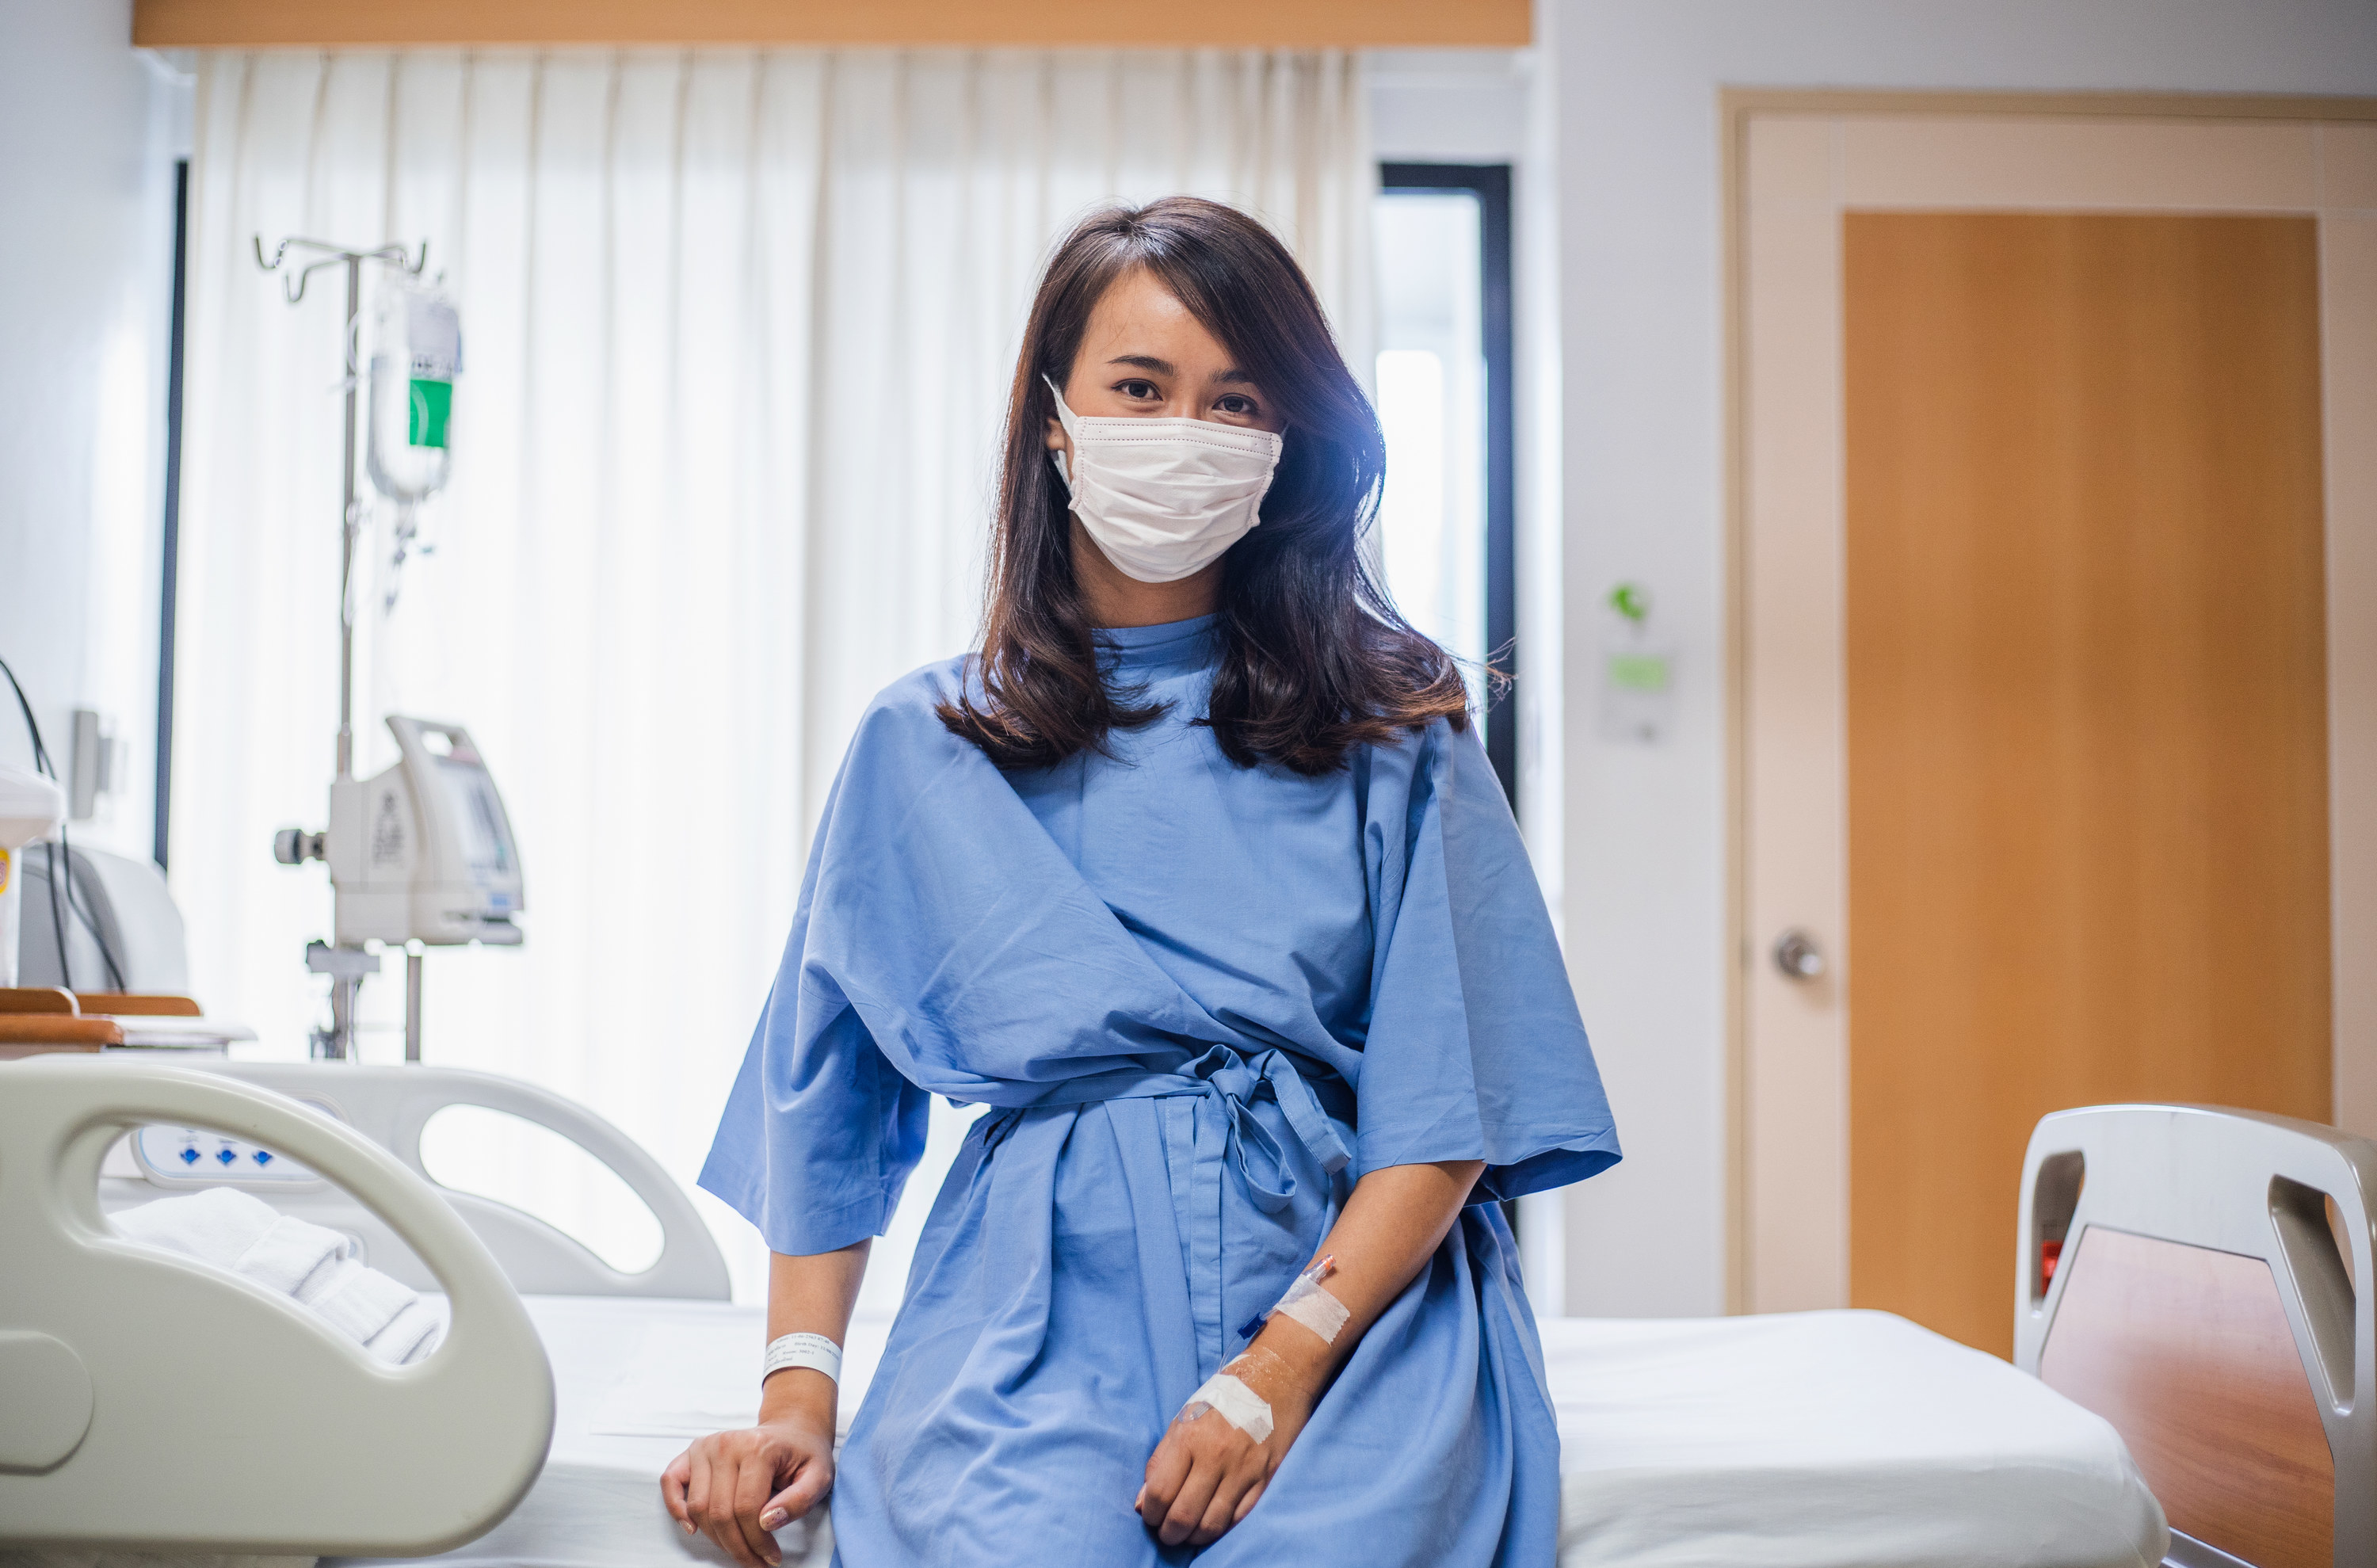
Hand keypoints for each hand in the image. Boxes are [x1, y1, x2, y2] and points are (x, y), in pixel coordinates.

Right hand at [661, 1409, 834, 1567]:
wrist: (792, 1431)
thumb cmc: (804, 1456)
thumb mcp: (819, 1477)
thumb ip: (799, 1501)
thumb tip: (767, 1522)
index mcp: (758, 1447)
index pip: (746, 1509)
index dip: (757, 1542)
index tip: (771, 1558)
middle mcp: (726, 1444)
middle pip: (720, 1512)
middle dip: (738, 1547)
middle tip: (756, 1562)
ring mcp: (706, 1446)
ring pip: (698, 1507)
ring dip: (715, 1538)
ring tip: (738, 1547)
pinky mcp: (692, 1452)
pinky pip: (670, 1481)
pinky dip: (676, 1508)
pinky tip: (694, 1528)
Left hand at [1134, 1343, 1316, 1546]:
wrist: (1274, 1378)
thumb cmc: (1222, 1399)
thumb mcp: (1183, 1418)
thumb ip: (1161, 1460)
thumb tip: (1143, 1503)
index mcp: (1190, 1437)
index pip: (1160, 1492)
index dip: (1151, 1513)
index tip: (1151, 1516)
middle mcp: (1216, 1455)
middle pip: (1184, 1515)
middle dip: (1169, 1533)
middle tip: (1167, 1533)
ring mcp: (1244, 1469)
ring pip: (1212, 1524)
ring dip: (1194, 1537)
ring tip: (1188, 1533)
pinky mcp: (1265, 1478)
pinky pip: (1239, 1518)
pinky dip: (1221, 1528)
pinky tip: (1212, 1524)